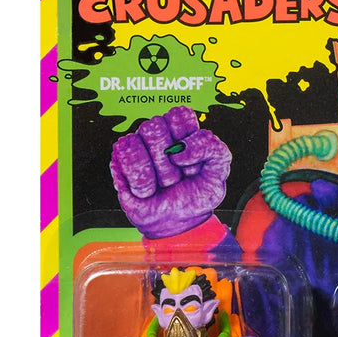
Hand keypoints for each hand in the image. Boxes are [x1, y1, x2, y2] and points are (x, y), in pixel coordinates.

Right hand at [109, 106, 231, 237]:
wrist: (176, 222)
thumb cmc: (196, 194)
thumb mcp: (218, 171)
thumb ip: (213, 148)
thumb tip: (180, 149)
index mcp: (182, 128)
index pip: (179, 114)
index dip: (188, 142)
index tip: (192, 164)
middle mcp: (157, 132)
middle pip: (155, 126)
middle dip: (169, 163)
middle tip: (175, 178)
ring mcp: (137, 145)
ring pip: (138, 141)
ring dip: (154, 173)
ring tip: (161, 184)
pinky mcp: (119, 160)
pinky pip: (124, 158)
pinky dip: (139, 182)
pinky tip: (146, 190)